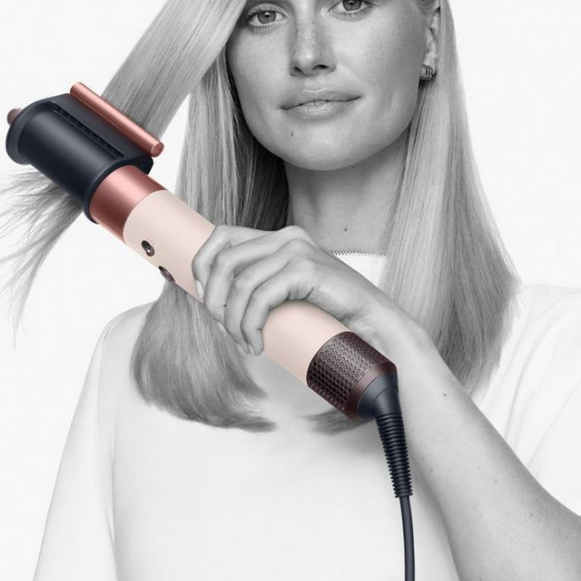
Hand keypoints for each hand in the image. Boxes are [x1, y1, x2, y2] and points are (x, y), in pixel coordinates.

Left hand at [190, 224, 410, 357]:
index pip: (223, 235)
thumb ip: (264, 287)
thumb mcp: (291, 296)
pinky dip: (250, 326)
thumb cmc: (334, 316)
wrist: (377, 327)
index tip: (205, 299)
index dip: (203, 265)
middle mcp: (288, 237)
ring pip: (239, 283)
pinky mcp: (305, 270)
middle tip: (225, 330)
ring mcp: (298, 251)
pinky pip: (259, 299)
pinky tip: (257, 345)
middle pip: (223, 259)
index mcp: (282, 238)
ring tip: (245, 343)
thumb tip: (217, 300)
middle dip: (213, 299)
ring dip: (232, 321)